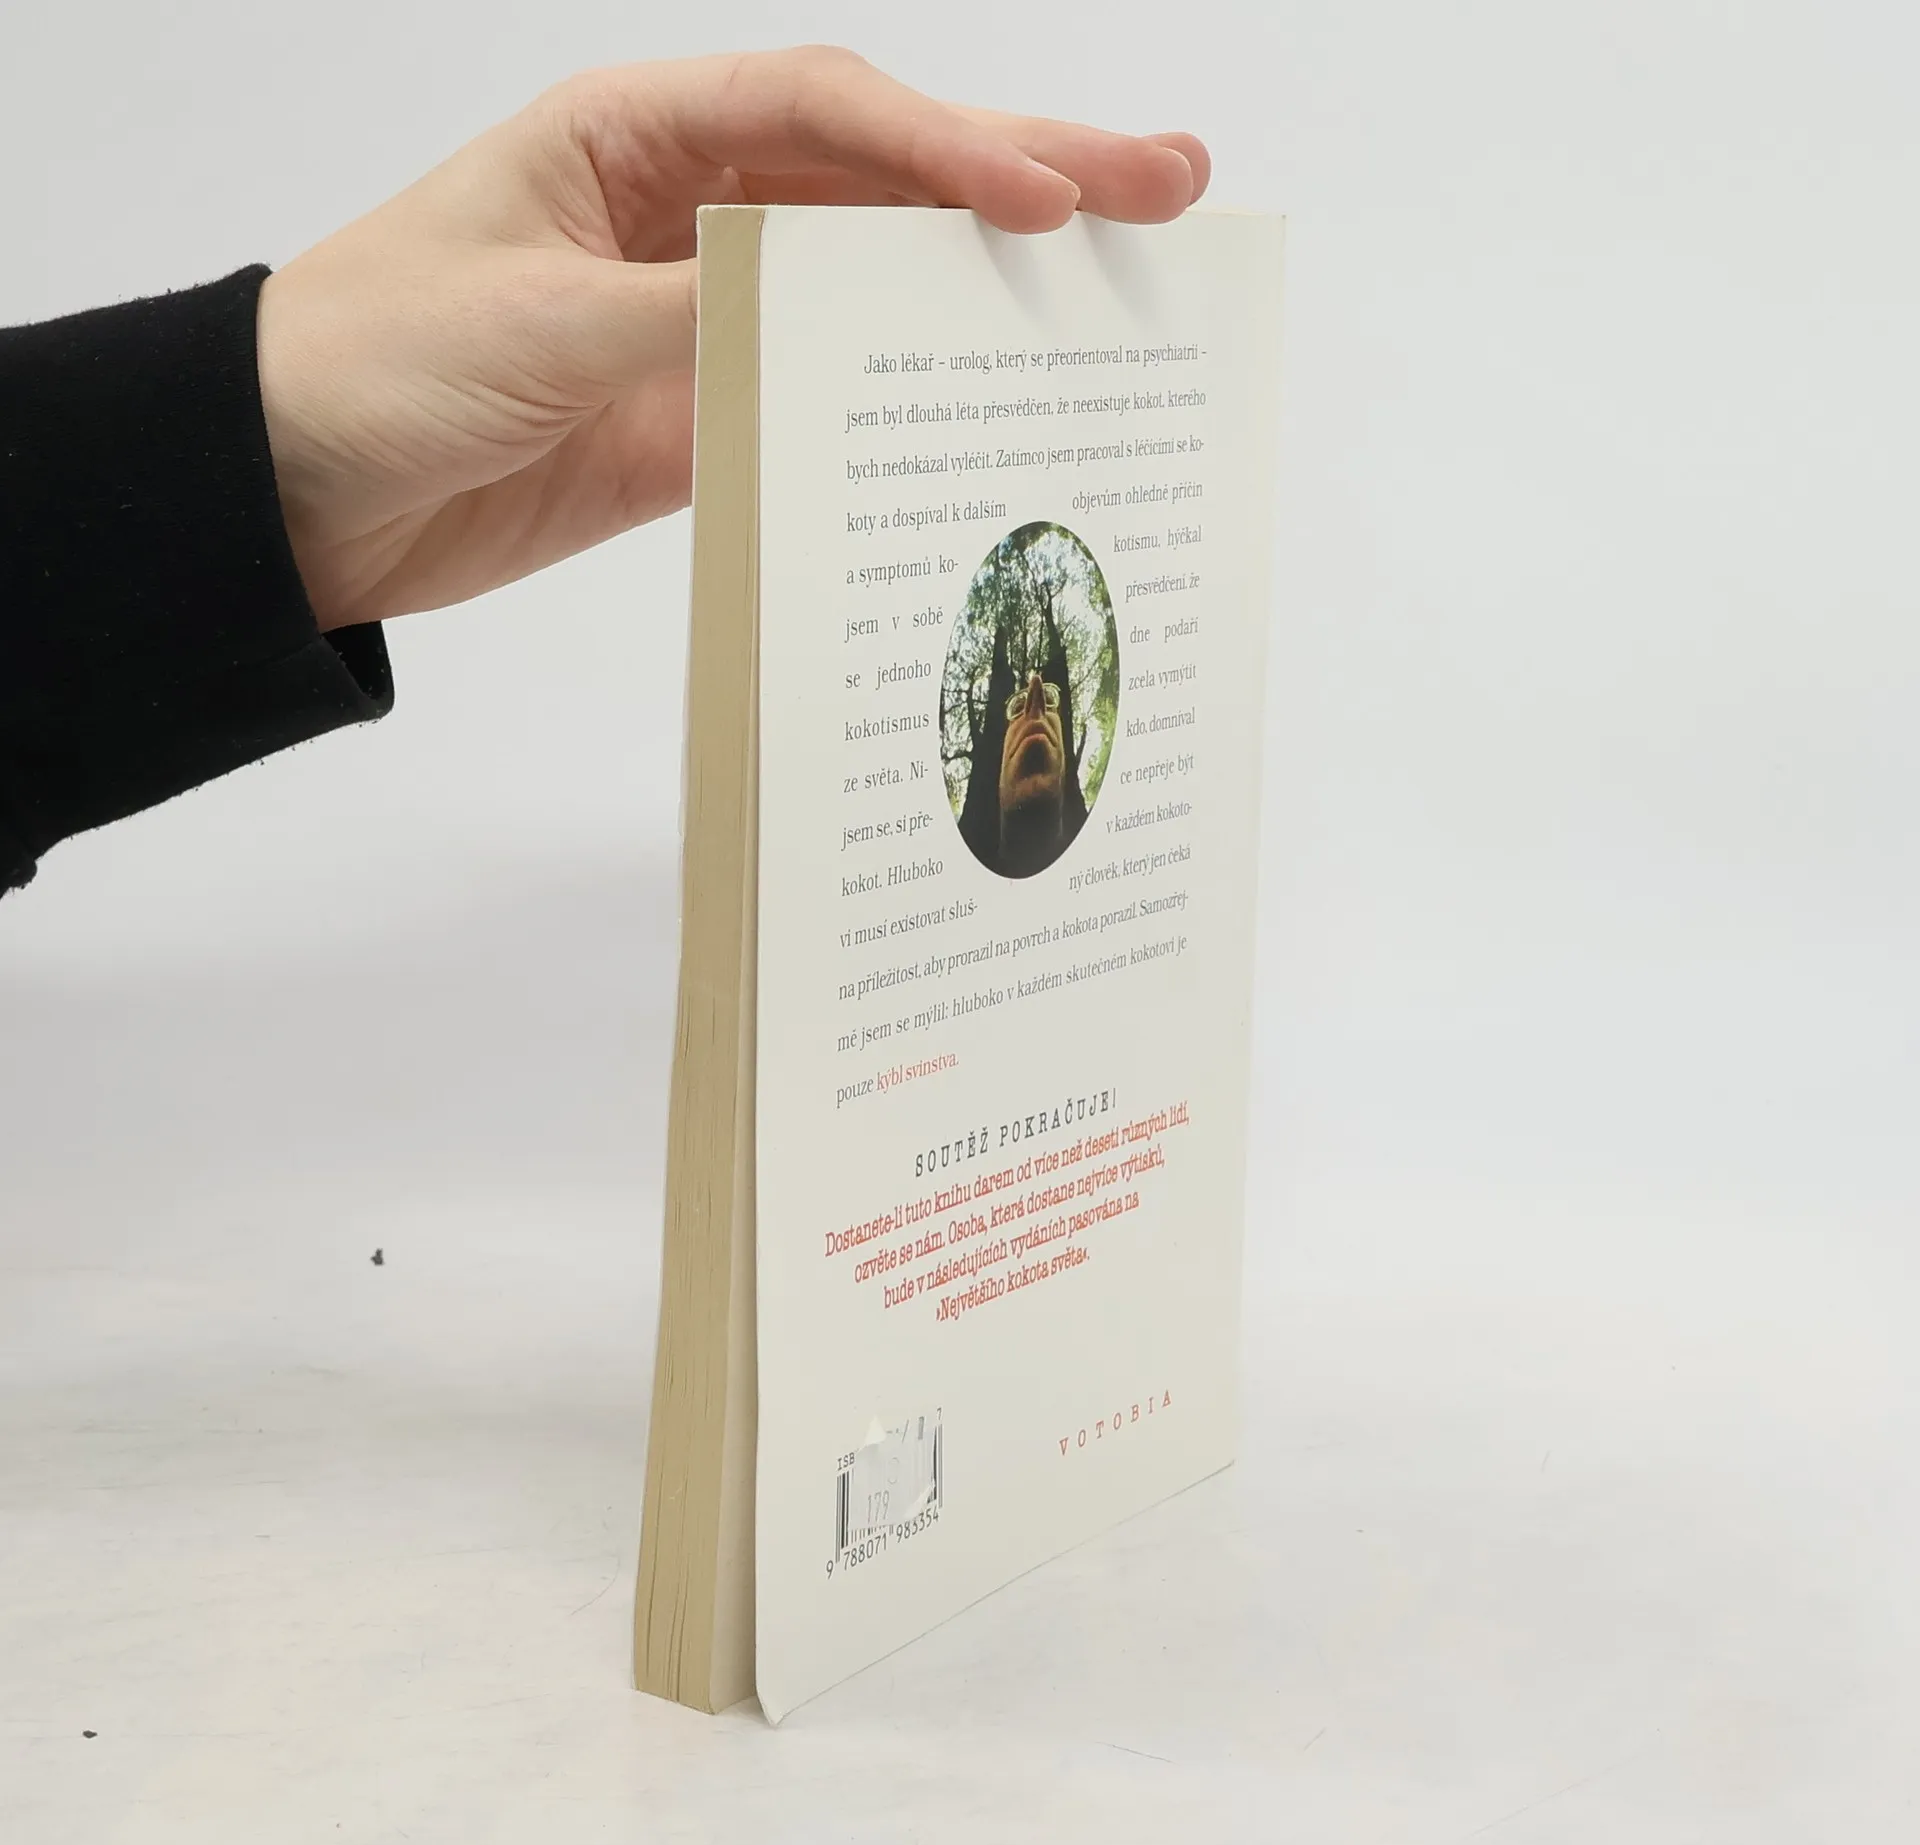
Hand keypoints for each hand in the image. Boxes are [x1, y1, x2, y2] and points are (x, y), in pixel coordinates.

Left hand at [256, 48, 1209, 631]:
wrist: (290, 494)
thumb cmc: (371, 359)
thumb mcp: (535, 319)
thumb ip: (691, 311)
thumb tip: (829, 309)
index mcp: (635, 136)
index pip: (825, 116)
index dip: (945, 149)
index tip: (1043, 202)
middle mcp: (686, 210)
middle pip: (881, 183)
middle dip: (1022, 177)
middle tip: (1163, 182)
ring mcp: (703, 317)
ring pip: (872, 290)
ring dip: (985, 294)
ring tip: (1118, 291)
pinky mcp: (697, 418)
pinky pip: (822, 399)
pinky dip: (902, 405)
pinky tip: (993, 406)